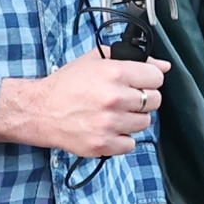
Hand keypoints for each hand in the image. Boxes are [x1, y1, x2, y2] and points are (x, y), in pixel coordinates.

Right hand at [0, 50, 170, 156]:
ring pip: (145, 123)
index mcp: (115, 73)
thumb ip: (133, 59)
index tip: (140, 82)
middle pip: (154, 101)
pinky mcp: (103, 145)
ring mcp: (109, 124)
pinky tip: (109, 129)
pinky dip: (122, 139)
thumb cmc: (66, 84)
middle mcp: (115, 98)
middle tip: (126, 99)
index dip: (149, 79)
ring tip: (114, 114)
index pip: (157, 78)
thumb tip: (164, 66)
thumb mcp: (96, 60)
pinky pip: (131, 144)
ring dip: (133, 119)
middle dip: (143, 99)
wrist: (39, 110)